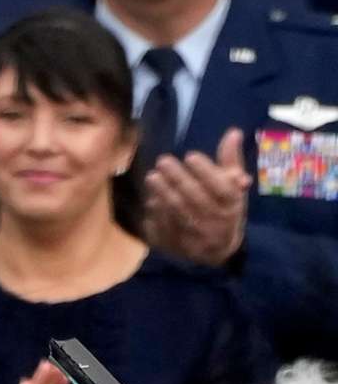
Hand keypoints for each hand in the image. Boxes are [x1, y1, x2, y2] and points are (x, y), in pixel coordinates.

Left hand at [143, 127, 248, 264]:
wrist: (216, 251)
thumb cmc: (223, 209)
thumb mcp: (232, 188)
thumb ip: (230, 161)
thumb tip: (233, 132)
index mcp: (233, 206)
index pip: (223, 189)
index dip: (206, 172)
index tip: (190, 156)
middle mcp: (217, 223)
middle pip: (197, 199)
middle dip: (178, 179)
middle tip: (163, 161)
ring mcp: (197, 237)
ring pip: (179, 213)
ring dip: (163, 193)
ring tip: (152, 176)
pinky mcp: (177, 246)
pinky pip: (164, 227)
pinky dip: (157, 212)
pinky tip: (151, 198)